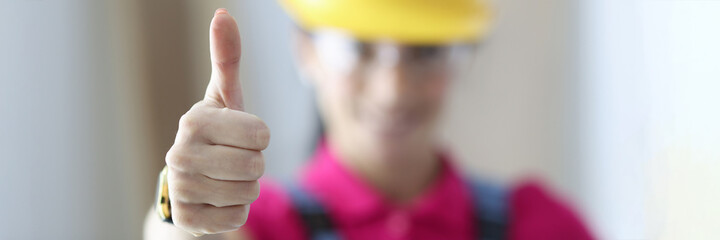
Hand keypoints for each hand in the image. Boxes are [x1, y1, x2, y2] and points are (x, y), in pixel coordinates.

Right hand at [164, 8, 269, 234]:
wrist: (188, 184)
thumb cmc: (216, 135)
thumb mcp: (225, 98)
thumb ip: (228, 59)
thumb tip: (224, 14)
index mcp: (193, 121)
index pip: (261, 133)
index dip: (258, 137)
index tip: (239, 136)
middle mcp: (180, 154)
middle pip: (256, 165)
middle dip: (254, 164)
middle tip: (234, 160)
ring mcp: (182, 189)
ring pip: (249, 192)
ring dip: (245, 188)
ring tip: (225, 178)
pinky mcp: (188, 220)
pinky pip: (236, 218)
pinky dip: (234, 211)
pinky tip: (217, 200)